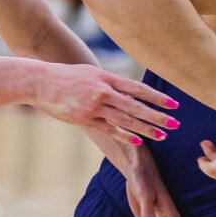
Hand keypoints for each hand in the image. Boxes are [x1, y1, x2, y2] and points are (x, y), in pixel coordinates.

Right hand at [31, 63, 179, 146]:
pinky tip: (139, 141)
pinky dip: (125, 136)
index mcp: (106, 78)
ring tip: (162, 136)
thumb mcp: (92, 74)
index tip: (174, 105)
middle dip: (157, 116)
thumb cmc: (67, 77)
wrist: (40, 82)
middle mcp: (102, 91)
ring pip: (125, 120)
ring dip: (146, 129)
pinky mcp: (84, 119)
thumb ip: (111, 84)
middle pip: (136, 106)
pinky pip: (109, 130)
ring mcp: (93, 107)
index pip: (138, 89)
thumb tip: (131, 95)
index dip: (157, 97)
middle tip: (175, 124)